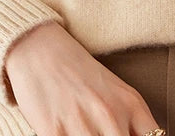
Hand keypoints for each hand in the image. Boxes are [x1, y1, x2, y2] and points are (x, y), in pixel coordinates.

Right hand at [4, 21, 162, 135]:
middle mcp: (111, 115)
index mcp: (132, 105)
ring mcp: (83, 125)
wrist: (39, 48)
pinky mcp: (54, 132)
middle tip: (100, 134)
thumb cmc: (78, 73)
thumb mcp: (116, 91)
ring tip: (83, 134)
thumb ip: (135, 124)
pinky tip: (67, 135)